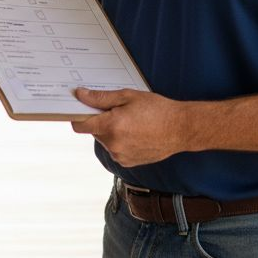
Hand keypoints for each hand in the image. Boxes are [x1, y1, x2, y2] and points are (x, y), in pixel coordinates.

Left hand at [70, 88, 189, 167]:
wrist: (180, 129)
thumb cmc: (157, 110)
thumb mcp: (128, 96)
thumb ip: (101, 98)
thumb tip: (80, 95)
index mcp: (111, 126)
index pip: (80, 125)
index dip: (78, 115)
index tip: (81, 109)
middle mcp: (113, 144)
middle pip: (94, 131)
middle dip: (101, 121)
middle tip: (119, 111)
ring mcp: (120, 155)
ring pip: (105, 140)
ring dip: (111, 132)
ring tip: (132, 122)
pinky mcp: (127, 162)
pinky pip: (115, 149)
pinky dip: (120, 141)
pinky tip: (135, 133)